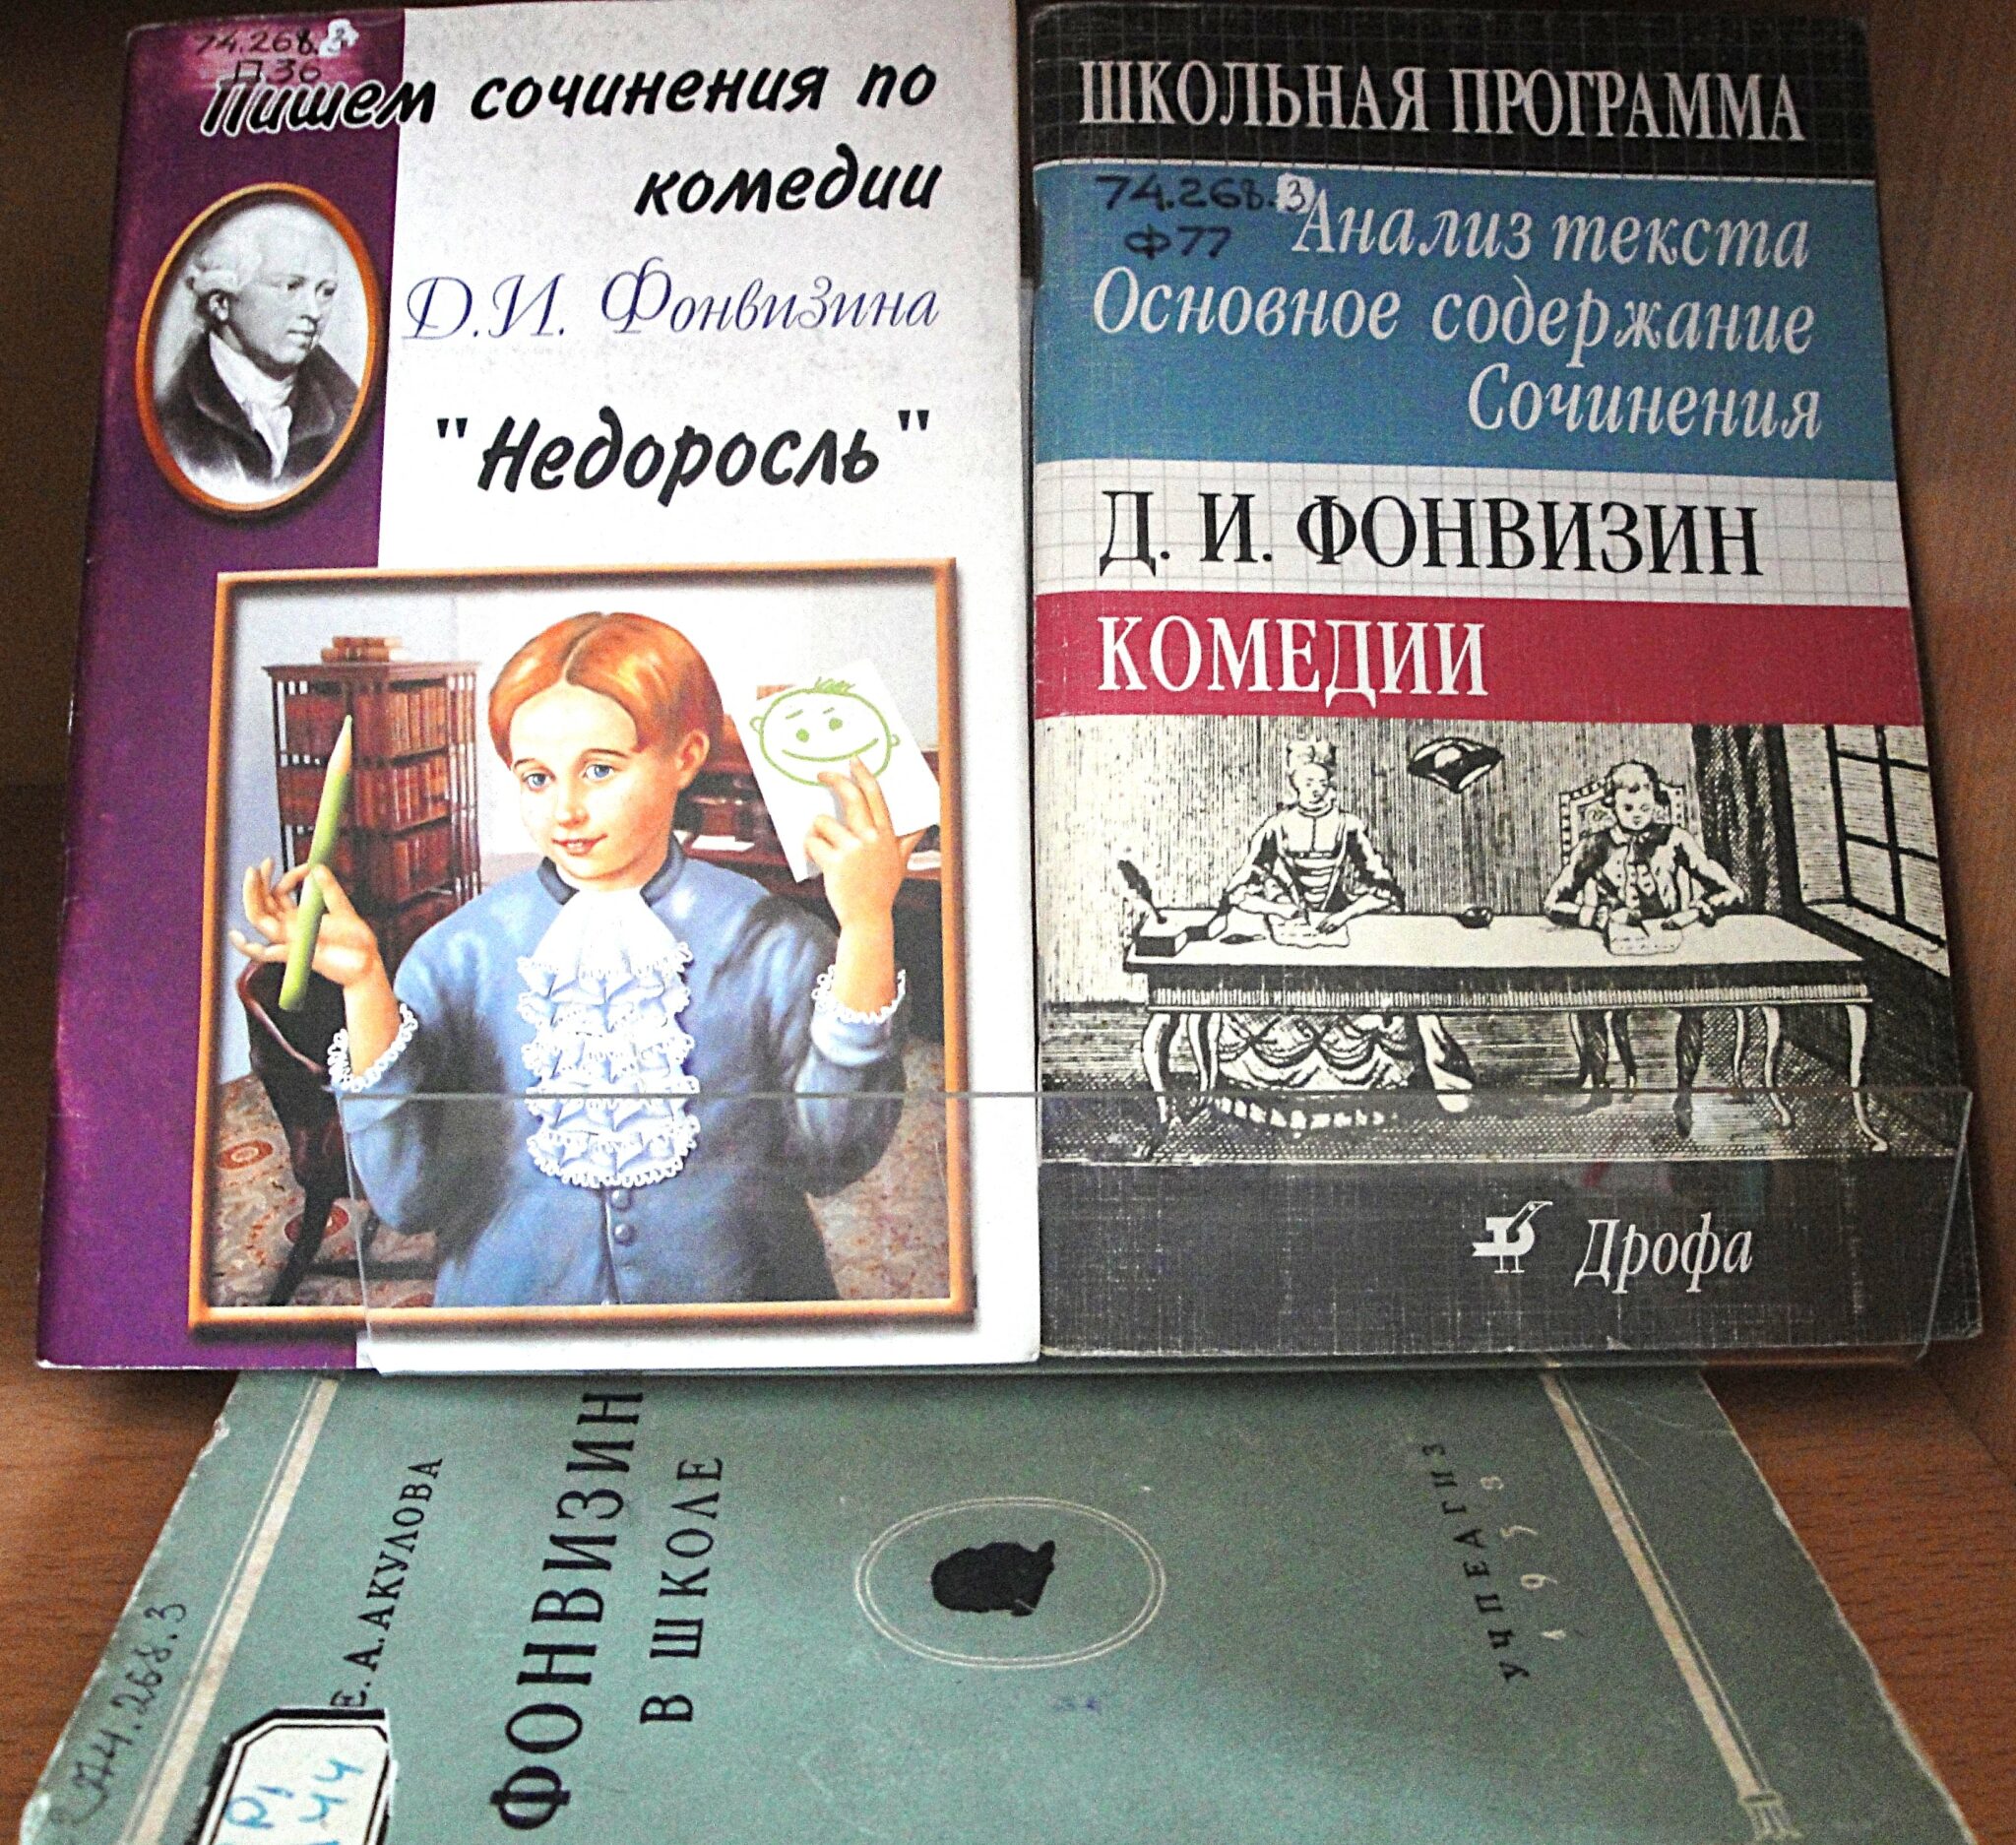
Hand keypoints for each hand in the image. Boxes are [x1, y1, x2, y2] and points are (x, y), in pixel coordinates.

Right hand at [232, 858, 384, 991]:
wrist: (368, 964)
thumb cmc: (357, 941)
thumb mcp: (343, 909)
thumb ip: (330, 890)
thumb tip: (318, 867)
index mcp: (299, 918)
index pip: (279, 894)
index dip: (289, 877)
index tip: (309, 867)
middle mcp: (290, 929)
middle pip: (262, 904)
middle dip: (259, 882)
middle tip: (266, 862)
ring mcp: (290, 941)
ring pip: (259, 919)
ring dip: (251, 895)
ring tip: (253, 873)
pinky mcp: (295, 955)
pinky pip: (264, 953)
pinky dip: (246, 948)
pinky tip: (236, 936)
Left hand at [806, 760, 922, 933]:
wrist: (868, 918)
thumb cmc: (882, 889)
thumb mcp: (901, 863)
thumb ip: (908, 841)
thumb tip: (921, 826)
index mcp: (886, 835)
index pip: (876, 795)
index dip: (864, 774)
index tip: (853, 761)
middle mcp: (871, 838)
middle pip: (851, 796)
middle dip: (834, 779)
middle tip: (821, 775)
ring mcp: (853, 849)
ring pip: (822, 821)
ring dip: (816, 830)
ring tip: (822, 845)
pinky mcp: (835, 862)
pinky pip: (812, 841)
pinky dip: (809, 847)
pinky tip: (817, 858)